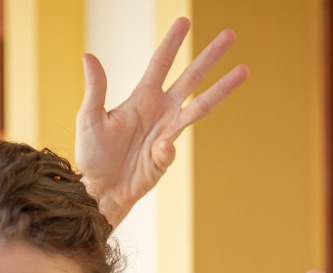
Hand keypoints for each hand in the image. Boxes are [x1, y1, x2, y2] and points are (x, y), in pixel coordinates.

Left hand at [76, 17, 248, 227]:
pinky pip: (171, 149)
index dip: (172, 43)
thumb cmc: (92, 155)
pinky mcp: (167, 157)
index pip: (161, 64)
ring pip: (202, 105)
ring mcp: (168, 132)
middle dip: (210, 56)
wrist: (100, 191)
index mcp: (141, 98)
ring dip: (222, 87)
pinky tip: (154, 151)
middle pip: (191, 77)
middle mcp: (160, 110)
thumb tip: (89, 56)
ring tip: (243, 70)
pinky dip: (165, 149)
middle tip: (229, 35)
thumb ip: (95, 88)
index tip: (184, 22)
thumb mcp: (89, 118)